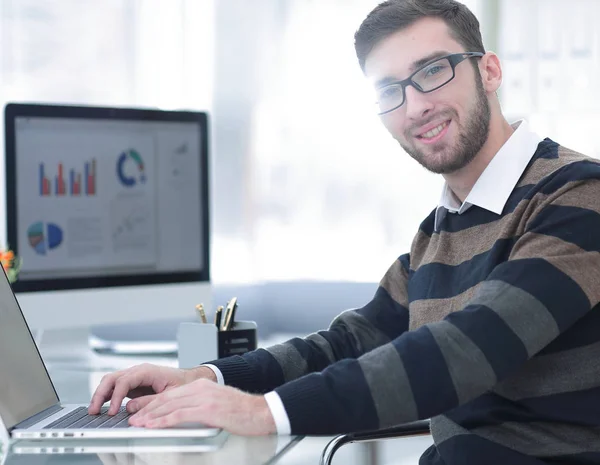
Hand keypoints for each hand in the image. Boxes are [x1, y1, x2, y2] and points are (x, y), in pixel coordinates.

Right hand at [88, 363, 216, 414]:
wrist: (190, 380)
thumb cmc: (182, 384)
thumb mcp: (169, 395)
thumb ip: (149, 401)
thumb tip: (129, 408)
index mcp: (147, 371)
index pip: (124, 381)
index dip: (116, 396)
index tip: (112, 410)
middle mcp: (138, 371)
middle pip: (112, 378)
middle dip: (101, 393)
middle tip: (94, 410)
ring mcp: (134, 377)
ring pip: (111, 381)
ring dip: (100, 394)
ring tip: (94, 410)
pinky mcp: (133, 384)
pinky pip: (115, 387)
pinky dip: (107, 396)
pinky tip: (102, 407)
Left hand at [128, 378, 276, 435]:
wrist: (261, 411)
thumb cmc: (242, 411)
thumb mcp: (218, 402)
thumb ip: (201, 404)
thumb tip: (185, 414)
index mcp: (202, 386)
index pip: (171, 394)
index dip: (153, 403)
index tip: (141, 411)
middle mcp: (201, 389)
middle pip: (167, 398)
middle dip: (147, 409)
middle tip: (133, 418)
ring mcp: (204, 398)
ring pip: (169, 405)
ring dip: (150, 416)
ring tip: (138, 424)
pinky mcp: (207, 410)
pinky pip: (179, 415)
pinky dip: (163, 421)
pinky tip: (153, 426)